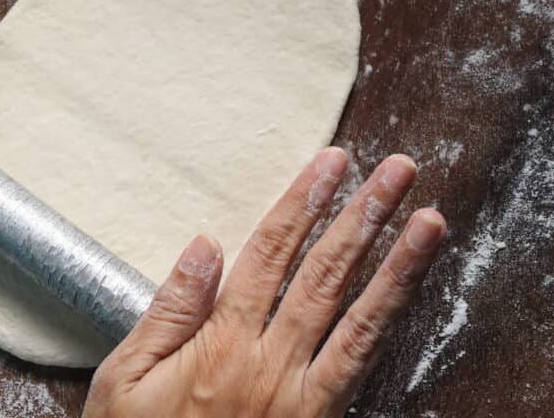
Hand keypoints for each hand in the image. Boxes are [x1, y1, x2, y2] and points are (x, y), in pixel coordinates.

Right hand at [85, 148, 445, 417]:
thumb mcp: (123, 384)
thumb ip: (168, 311)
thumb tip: (205, 243)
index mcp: (222, 345)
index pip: (271, 253)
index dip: (304, 201)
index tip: (331, 161)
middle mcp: (272, 363)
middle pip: (327, 273)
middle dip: (365, 214)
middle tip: (399, 169)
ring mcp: (304, 398)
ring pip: (360, 319)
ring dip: (398, 266)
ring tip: (430, 222)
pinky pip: (364, 368)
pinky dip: (390, 326)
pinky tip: (409, 294)